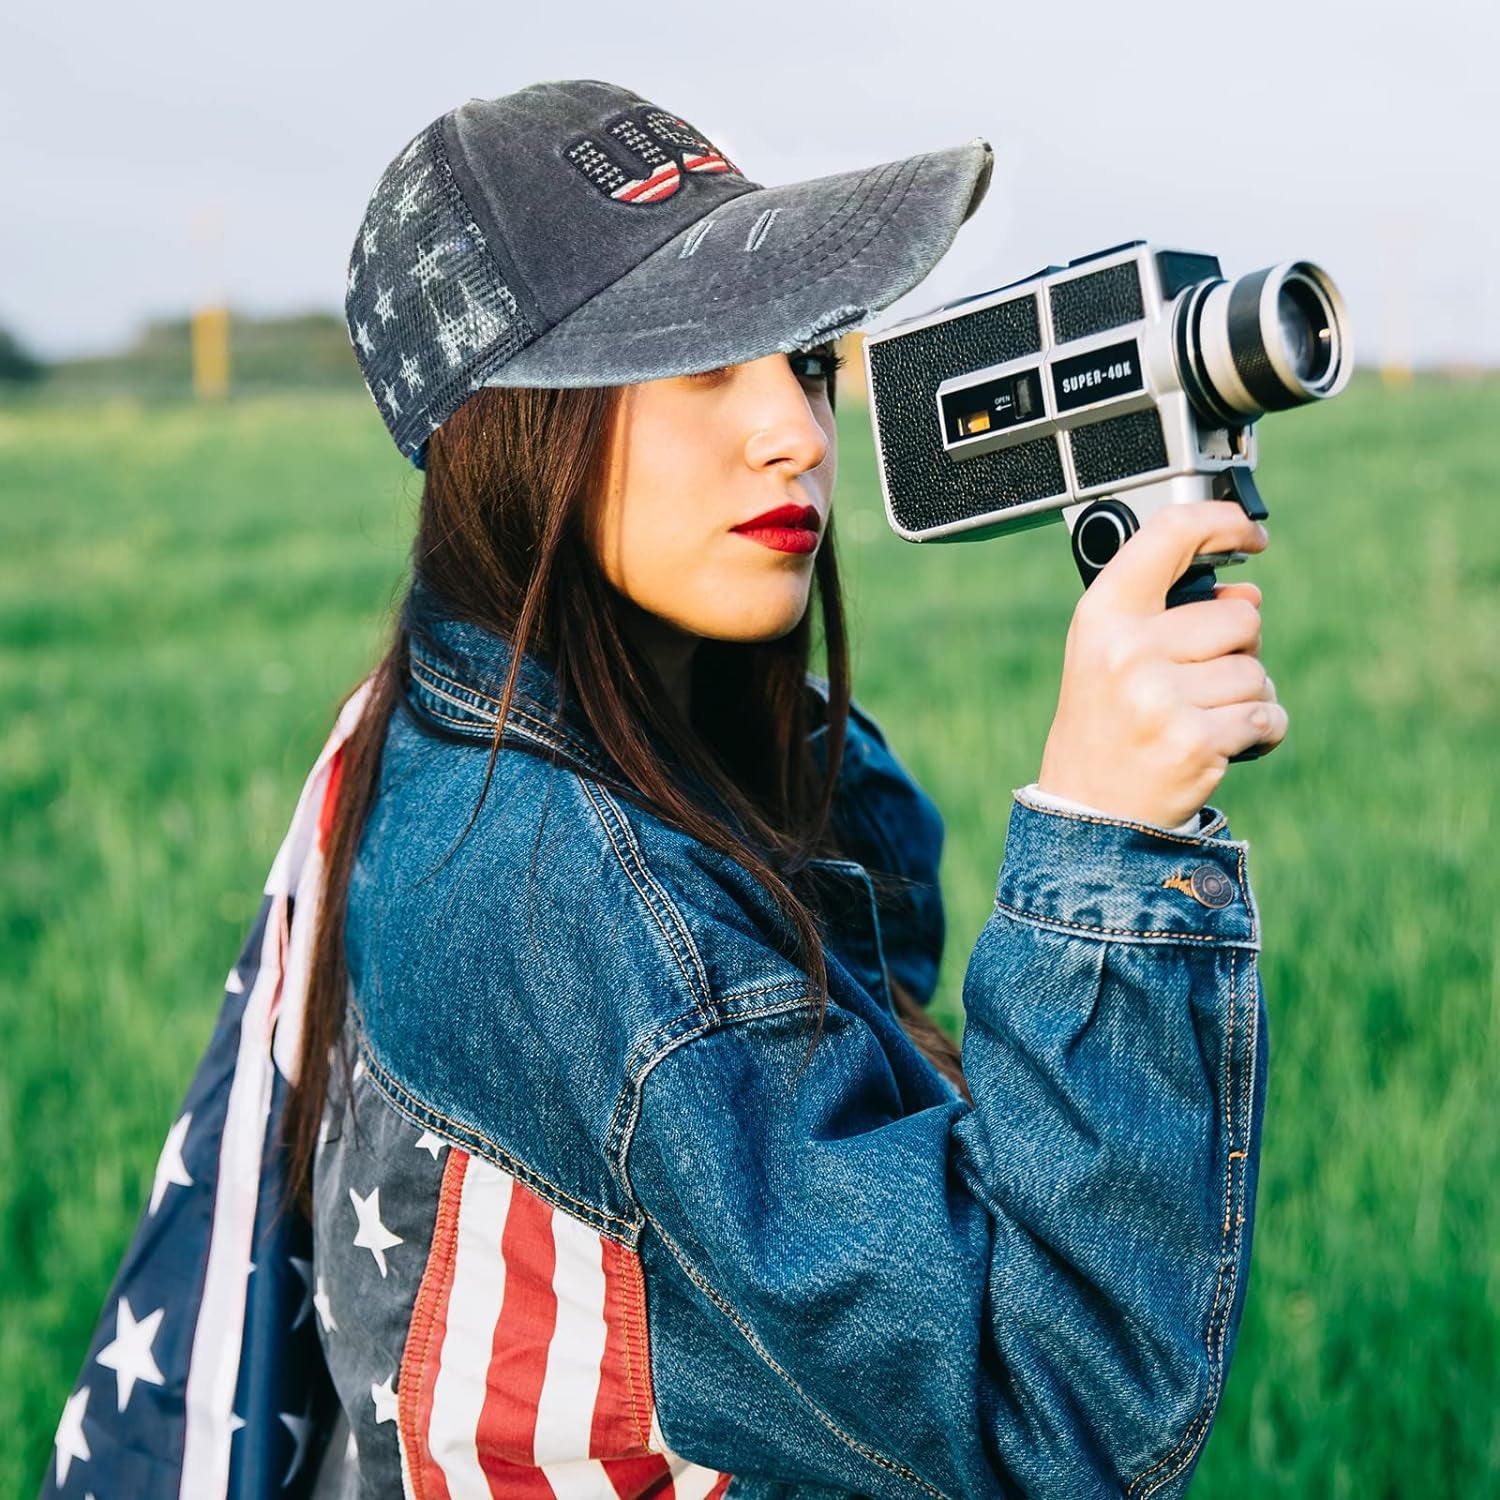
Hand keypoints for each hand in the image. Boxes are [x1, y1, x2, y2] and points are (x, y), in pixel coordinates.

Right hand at [1035, 500, 1286, 829]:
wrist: (1088, 811)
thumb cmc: (1104, 727)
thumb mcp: (1113, 656)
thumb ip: (1170, 615)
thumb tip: (1250, 593)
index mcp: (1103, 616)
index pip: (1170, 535)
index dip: (1222, 523)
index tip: (1251, 534)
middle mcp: (1127, 650)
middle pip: (1241, 616)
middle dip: (1237, 651)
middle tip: (1193, 685)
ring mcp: (1159, 697)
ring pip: (1257, 672)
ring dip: (1248, 698)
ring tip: (1202, 720)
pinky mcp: (1195, 741)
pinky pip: (1268, 717)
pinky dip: (1261, 733)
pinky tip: (1223, 746)